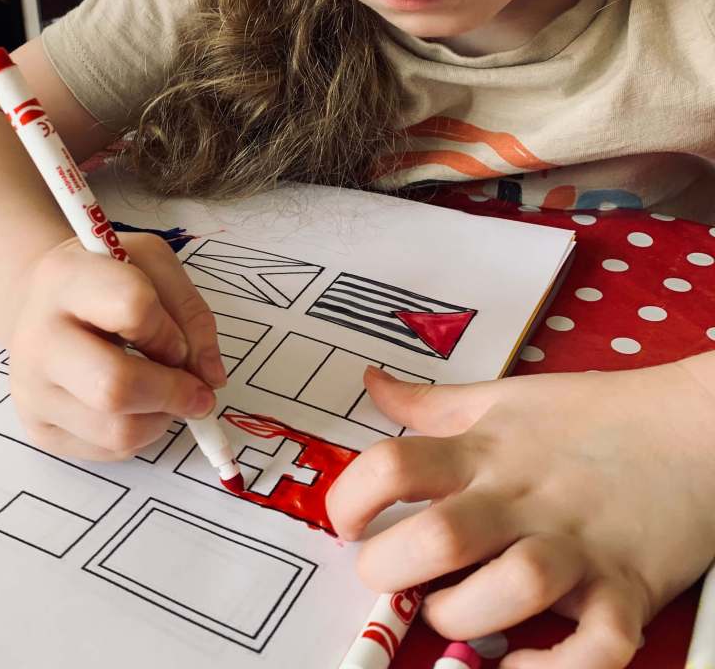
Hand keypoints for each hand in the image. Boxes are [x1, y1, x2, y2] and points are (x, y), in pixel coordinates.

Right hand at [6, 233, 225, 460]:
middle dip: (174, 393)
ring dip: (162, 417)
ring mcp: (32, 391)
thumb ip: (189, 313)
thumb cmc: (104, 279)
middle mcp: (38, 338)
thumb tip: (211, 377)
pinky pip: (110, 450)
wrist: (37, 300)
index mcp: (67, 280)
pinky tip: (138, 405)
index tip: (177, 338)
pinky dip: (142, 434)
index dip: (169, 329)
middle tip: (197, 390)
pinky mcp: (40, 430)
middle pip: (115, 387)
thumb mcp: (152, 265)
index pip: (133, 308)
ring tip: (164, 391)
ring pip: (118, 431)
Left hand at [326, 361, 714, 668]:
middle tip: (388, 573)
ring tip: (451, 612)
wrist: (694, 426)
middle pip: (439, 538)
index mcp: (488, 450)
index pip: (395, 465)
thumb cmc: (594, 414)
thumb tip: (371, 384)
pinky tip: (522, 662)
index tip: (346, 521)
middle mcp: (524, 498)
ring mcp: (578, 545)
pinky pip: (595, 648)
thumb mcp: (503, 397)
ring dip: (464, 616)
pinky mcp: (627, 588)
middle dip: (391, 569)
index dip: (350, 497)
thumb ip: (431, 402)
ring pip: (511, 591)